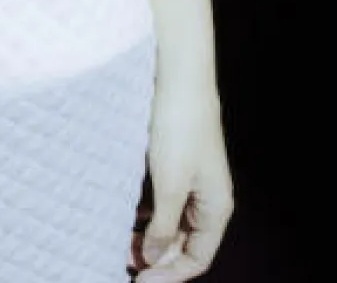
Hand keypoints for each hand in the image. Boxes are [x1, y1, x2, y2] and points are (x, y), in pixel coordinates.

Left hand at [131, 72, 234, 277]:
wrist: (178, 74)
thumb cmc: (179, 127)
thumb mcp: (169, 183)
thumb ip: (162, 227)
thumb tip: (154, 260)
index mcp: (216, 207)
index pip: (197, 259)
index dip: (170, 275)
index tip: (139, 281)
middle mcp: (207, 197)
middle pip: (184, 243)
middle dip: (156, 256)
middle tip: (122, 261)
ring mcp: (192, 179)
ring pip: (171, 222)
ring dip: (149, 236)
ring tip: (120, 242)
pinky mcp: (177, 162)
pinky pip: (164, 201)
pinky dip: (147, 213)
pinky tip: (127, 215)